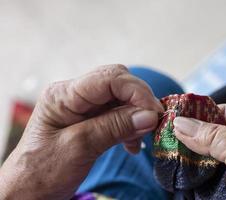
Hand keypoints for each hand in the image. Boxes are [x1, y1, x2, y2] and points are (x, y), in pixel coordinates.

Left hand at [0, 64, 162, 199]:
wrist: (28, 190)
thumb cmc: (41, 172)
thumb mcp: (78, 148)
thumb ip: (114, 128)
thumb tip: (150, 115)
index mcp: (64, 95)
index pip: (108, 78)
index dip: (136, 91)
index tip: (154, 113)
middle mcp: (74, 94)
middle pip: (117, 82)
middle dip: (139, 100)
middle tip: (152, 123)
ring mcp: (82, 106)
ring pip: (120, 97)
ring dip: (137, 114)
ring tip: (140, 137)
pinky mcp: (90, 118)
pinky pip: (117, 113)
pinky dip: (130, 124)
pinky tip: (131, 143)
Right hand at [173, 104, 225, 199]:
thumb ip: (216, 135)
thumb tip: (182, 123)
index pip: (225, 112)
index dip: (202, 111)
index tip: (179, 114)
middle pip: (209, 132)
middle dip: (189, 132)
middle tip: (167, 131)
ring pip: (200, 152)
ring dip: (184, 150)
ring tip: (166, 146)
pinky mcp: (218, 185)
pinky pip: (197, 171)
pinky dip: (184, 168)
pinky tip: (174, 163)